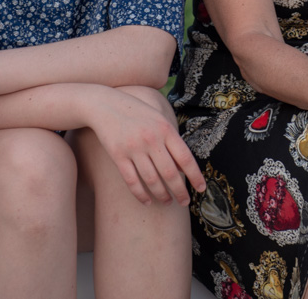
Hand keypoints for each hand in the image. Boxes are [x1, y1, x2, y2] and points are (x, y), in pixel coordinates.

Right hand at [88, 85, 205, 206]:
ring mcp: (134, 148)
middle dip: (180, 191)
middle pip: (170, 173)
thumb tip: (184, 168)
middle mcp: (151, 139)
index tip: (201, 189)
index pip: (185, 158)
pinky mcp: (118, 155)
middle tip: (185, 202)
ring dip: (162, 195)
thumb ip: (172, 140)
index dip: (195, 176)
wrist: (106, 105)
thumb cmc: (138, 113)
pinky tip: (147, 202)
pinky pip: (132, 181)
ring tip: (167, 202)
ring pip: (152, 180)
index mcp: (165, 129)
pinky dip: (141, 194)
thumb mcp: (159, 120)